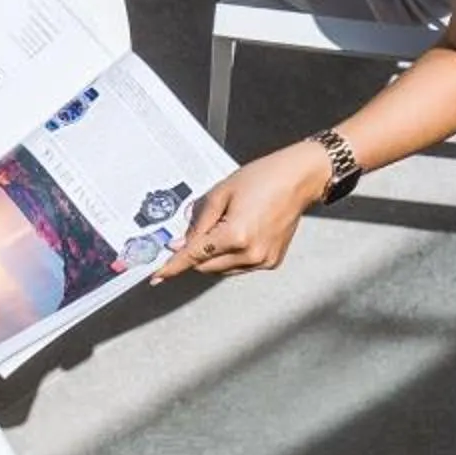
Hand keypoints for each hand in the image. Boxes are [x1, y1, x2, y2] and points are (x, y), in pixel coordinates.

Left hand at [152, 145, 329, 281]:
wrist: (298, 179)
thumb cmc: (263, 178)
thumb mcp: (221, 193)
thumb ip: (198, 222)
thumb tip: (180, 244)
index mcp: (236, 235)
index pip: (195, 256)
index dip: (173, 266)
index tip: (157, 276)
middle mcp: (251, 254)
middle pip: (206, 267)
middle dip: (195, 253)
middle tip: (196, 232)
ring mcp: (263, 260)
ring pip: (222, 269)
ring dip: (214, 255)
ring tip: (226, 225)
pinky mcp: (271, 261)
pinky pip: (239, 266)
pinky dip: (231, 255)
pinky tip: (239, 232)